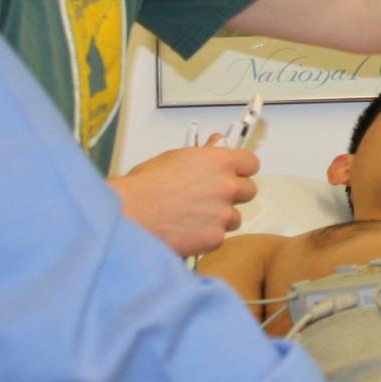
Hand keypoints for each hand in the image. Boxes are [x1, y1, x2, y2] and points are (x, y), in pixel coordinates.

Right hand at [113, 146, 258, 256]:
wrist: (129, 215)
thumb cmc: (144, 186)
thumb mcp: (174, 159)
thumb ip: (203, 154)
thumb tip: (217, 143)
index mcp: (219, 161)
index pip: (251, 163)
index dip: (241, 170)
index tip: (233, 174)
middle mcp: (227, 186)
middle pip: (248, 191)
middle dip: (233, 195)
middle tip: (210, 198)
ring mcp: (223, 213)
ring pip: (235, 217)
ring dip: (220, 218)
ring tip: (193, 218)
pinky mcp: (215, 238)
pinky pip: (219, 237)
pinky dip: (207, 237)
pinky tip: (187, 232)